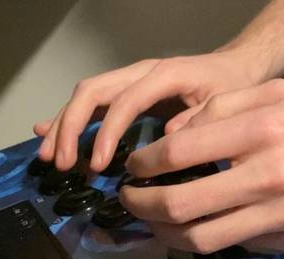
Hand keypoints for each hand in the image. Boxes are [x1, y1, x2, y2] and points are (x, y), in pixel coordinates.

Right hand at [34, 50, 268, 171]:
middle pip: (91, 92)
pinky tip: (47, 134)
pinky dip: (69, 119)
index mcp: (162, 75)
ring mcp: (129, 80)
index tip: (96, 165)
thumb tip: (167, 139)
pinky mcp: (126, 91)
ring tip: (49, 158)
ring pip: (85, 96)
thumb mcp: (224, 104)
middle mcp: (139, 72)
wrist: (235, 67)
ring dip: (63, 126)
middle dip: (71, 128)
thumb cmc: (231, 86)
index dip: (106, 133)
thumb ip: (199, 120)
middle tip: (62, 164)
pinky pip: (92, 102)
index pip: (123, 101)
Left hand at [120, 79, 283, 252]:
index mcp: (265, 130)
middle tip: (129, 199)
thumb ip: (224, 108)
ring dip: (164, 234)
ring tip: (153, 222)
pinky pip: (237, 246)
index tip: (134, 167)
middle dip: (140, 206)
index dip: (143, 164)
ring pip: (202, 239)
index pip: (179, 154)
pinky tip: (200, 226)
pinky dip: (209, 238)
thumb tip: (173, 136)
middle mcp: (272, 177)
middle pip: (180, 206)